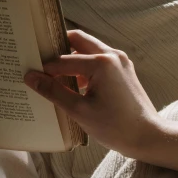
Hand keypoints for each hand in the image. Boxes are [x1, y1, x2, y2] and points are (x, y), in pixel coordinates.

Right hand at [24, 30, 158, 156]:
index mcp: (101, 62)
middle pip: (77, 40)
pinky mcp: (124, 70)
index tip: (29, 74)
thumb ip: (53, 91)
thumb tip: (31, 77)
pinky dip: (85, 68)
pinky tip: (75, 86)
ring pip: (89, 50)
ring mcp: (120, 61)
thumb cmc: (115, 127)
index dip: (44, 68)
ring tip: (56, 77)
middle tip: (41, 62)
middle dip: (58, 50)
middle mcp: (112, 55)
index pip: (63, 60)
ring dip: (72, 59)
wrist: (148, 137)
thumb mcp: (79, 111)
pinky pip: (99, 61)